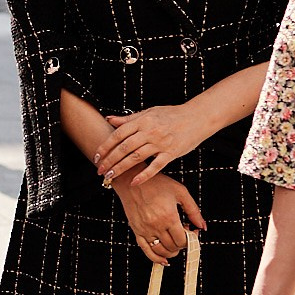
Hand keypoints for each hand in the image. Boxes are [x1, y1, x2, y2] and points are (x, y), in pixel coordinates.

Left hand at [96, 103, 210, 186]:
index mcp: (143, 121)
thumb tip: (109, 119)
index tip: (96, 156)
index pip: (119, 134)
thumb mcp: (149, 112)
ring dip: (121, 168)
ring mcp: (161, 143)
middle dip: (110, 160)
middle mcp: (150, 131)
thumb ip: (129, 118)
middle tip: (100, 171)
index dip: (106, 146)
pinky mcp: (171, 153)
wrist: (197, 117)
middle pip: (124, 147)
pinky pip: (156, 166)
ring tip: (110, 177)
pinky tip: (134, 182)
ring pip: (136, 157)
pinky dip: (144, 175)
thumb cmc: (172, 114)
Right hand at [115, 172, 202, 260]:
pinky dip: (156, 258)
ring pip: (161, 251)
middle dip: (181, 245)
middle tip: (183, 235)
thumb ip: (193, 210)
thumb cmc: (156, 183)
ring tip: (175, 245)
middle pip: (173, 247)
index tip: (191, 233)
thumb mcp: (180, 192)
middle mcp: (156, 225)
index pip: (182, 240)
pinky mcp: (136, 231)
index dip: (190, 240)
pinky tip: (163, 260)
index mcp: (169, 216)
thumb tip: (202, 226)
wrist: (132, 179)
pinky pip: (146, 250)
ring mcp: (145, 229)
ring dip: (171, 252)